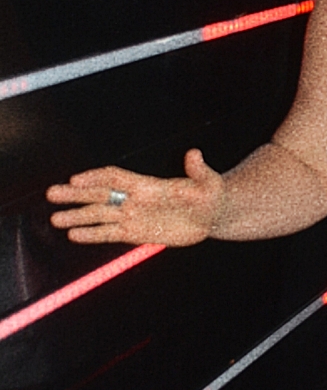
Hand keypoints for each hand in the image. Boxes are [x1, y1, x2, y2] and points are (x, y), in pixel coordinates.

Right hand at [46, 149, 225, 246]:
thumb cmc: (211, 195)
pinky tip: (74, 235)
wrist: (212, 216)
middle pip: (101, 195)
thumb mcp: (208, 182)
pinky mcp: (136, 233)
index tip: (76, 180)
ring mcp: (134, 216)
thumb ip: (198, 170)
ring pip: (100, 216)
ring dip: (78, 217)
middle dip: (76, 195)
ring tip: (55, 219)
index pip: (116, 178)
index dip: (96, 177)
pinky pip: (110, 234)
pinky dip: (92, 235)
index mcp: (149, 185)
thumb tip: (194, 154)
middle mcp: (136, 199)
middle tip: (52, 194)